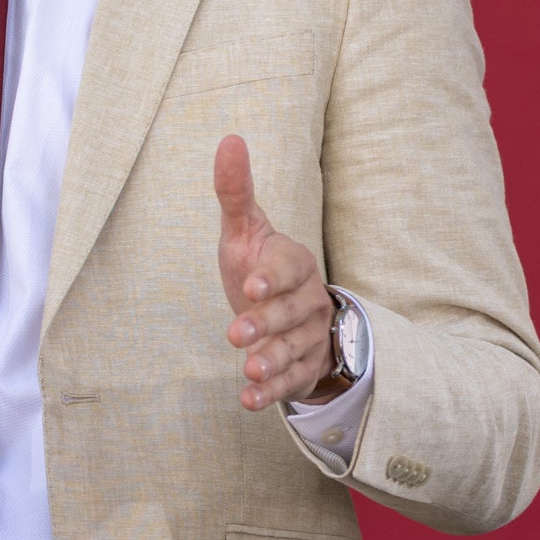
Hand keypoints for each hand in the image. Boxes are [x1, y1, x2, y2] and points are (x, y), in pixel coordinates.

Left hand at [214, 135, 335, 409]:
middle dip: (267, 323)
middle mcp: (309, 300)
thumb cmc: (258, 264)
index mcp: (295, 262)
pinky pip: (291, 382)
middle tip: (236, 333)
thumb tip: (230, 139)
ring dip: (271, 361)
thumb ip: (235, 191)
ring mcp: (309, 337)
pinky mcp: (303, 369)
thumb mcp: (244, 229)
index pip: (289, 269)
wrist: (284, 312)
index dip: (272, 279)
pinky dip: (271, 393)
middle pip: (293, 313)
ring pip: (295, 350)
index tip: (251, 287)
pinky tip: (248, 400)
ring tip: (247, 370)